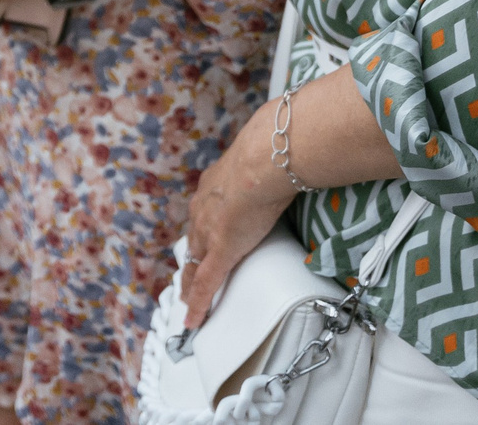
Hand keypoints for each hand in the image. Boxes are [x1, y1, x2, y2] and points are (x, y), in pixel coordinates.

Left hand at [177, 106, 296, 329]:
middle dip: (190, 259)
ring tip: (188, 300)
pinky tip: (193, 321)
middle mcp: (202, 208)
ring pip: (194, 264)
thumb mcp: (261, 163)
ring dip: (190, 282)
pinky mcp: (219, 252)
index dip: (201, 234)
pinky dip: (198, 304)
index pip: (202, 215)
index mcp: (212, 187)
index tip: (200, 245)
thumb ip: (267, 170)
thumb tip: (290, 163)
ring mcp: (209, 231)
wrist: (264, 161)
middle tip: (186, 277)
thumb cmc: (270, 156)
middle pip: (193, 241)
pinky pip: (205, 284)